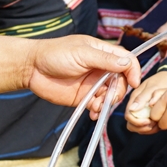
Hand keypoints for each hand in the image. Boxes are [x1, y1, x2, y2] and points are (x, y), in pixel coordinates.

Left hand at [25, 36, 141, 114]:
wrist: (32, 69)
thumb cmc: (54, 54)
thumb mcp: (82, 53)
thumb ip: (105, 60)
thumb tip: (127, 63)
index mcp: (102, 53)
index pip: (126, 61)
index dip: (133, 71)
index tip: (134, 82)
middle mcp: (101, 69)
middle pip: (122, 81)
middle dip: (119, 91)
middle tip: (109, 97)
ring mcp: (93, 84)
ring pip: (111, 95)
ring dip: (108, 103)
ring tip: (97, 107)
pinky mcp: (84, 97)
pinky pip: (98, 106)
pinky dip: (99, 111)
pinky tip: (94, 113)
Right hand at [124, 71, 166, 133]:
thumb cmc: (162, 80)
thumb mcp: (153, 87)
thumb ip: (142, 98)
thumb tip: (132, 109)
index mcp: (134, 99)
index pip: (128, 115)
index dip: (137, 122)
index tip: (148, 121)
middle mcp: (136, 106)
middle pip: (131, 124)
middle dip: (141, 128)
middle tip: (153, 125)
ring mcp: (142, 111)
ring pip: (138, 127)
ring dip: (147, 129)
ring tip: (157, 125)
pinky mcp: (149, 115)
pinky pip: (146, 126)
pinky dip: (152, 128)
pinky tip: (159, 124)